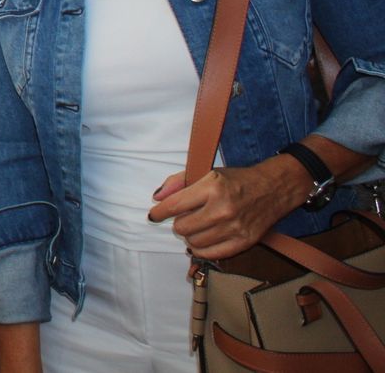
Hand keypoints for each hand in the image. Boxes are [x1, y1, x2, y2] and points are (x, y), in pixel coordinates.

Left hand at [148, 156, 308, 259]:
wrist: (273, 188)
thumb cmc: (236, 180)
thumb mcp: (206, 172)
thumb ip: (178, 182)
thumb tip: (157, 198)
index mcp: (212, 187)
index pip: (175, 206)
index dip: (159, 212)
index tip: (154, 215)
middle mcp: (223, 209)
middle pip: (182, 227)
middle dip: (178, 223)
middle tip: (184, 217)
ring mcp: (235, 227)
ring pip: (194, 242)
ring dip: (190, 236)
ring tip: (196, 227)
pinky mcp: (245, 242)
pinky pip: (212, 254)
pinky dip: (201, 249)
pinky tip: (202, 240)